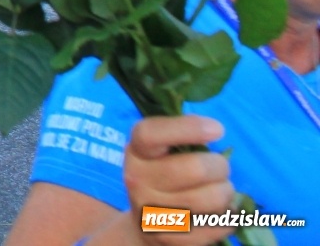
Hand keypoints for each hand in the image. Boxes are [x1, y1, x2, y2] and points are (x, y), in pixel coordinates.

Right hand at [120, 115, 232, 245]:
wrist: (144, 223)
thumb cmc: (163, 176)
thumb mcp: (160, 152)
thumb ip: (179, 138)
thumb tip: (213, 130)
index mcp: (136, 153)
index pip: (151, 134)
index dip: (187, 128)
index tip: (217, 129)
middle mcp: (137, 181)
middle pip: (195, 169)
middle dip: (220, 167)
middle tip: (220, 167)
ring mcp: (152, 213)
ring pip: (211, 199)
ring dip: (226, 193)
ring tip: (221, 190)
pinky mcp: (170, 238)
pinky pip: (218, 226)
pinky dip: (228, 218)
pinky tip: (219, 212)